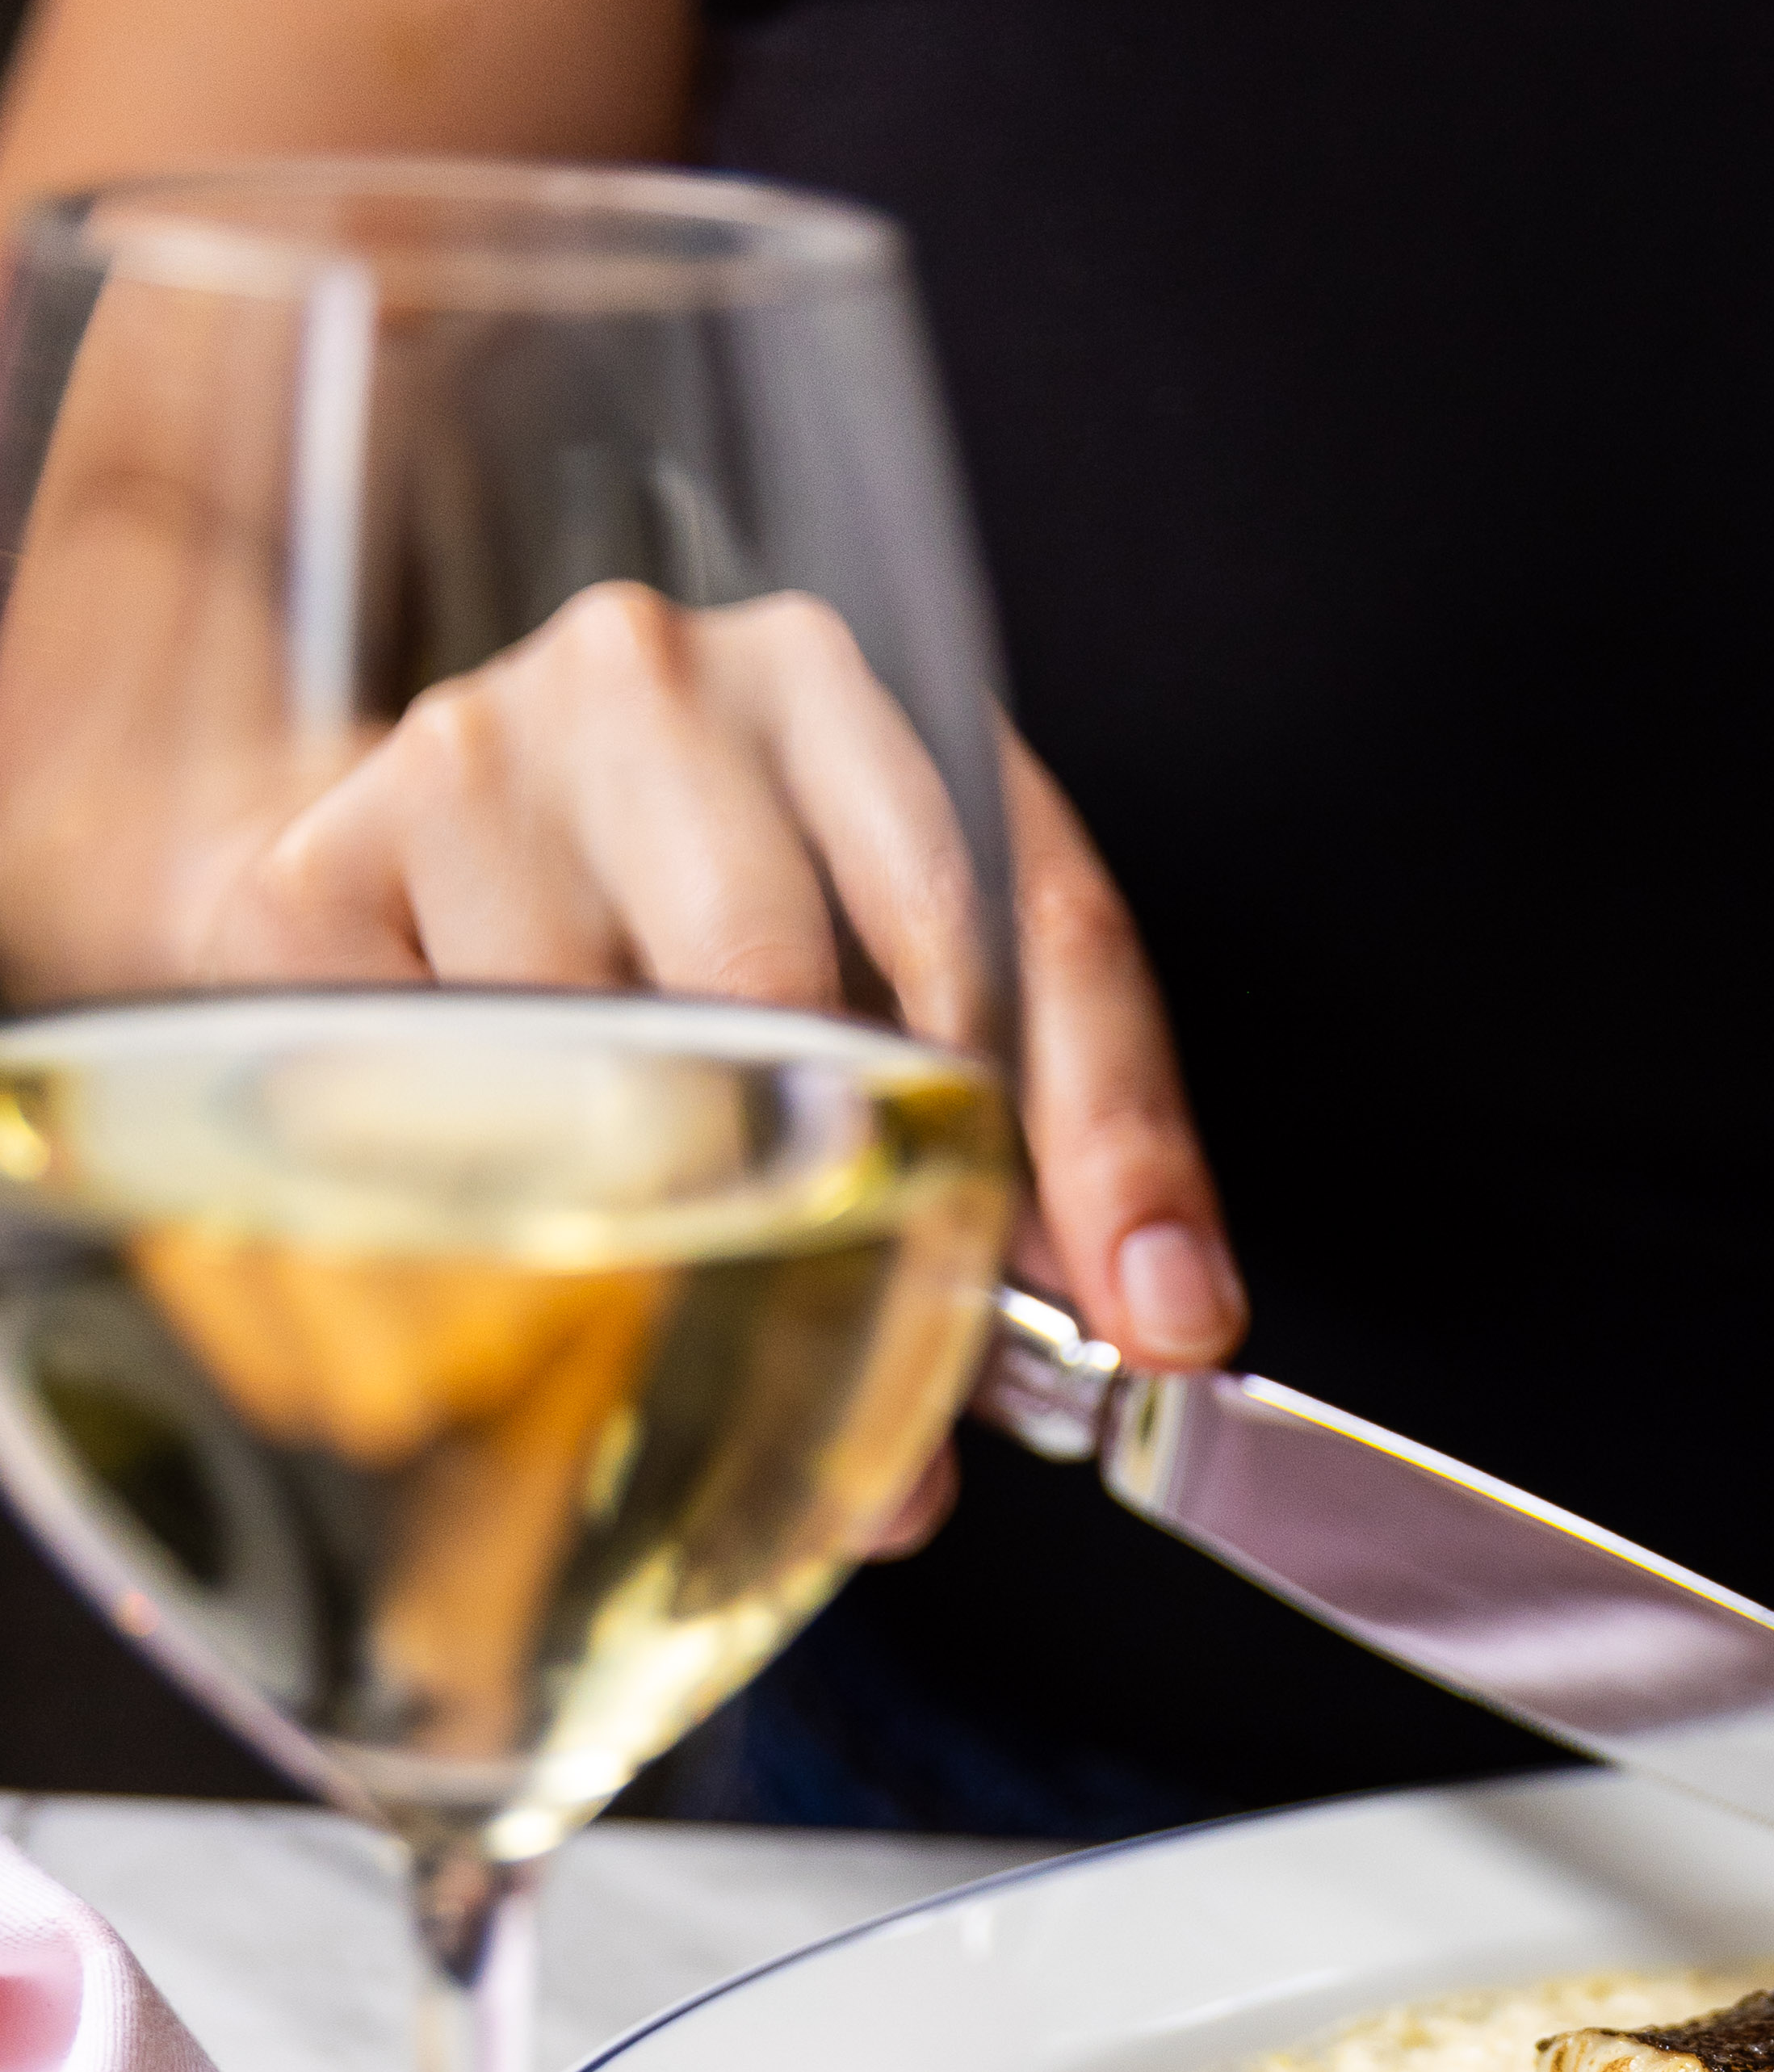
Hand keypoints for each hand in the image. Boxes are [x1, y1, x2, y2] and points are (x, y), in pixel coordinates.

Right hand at [191, 579, 1240, 1540]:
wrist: (434, 840)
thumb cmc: (701, 906)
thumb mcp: (927, 951)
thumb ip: (1073, 1116)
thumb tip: (1164, 1314)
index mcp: (837, 682)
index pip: (1010, 920)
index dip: (1085, 1145)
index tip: (1142, 1318)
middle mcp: (646, 682)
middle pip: (797, 1009)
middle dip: (861, 1229)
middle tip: (894, 1389)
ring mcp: (465, 766)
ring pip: (617, 1085)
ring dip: (685, 1258)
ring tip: (698, 1321)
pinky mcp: (310, 884)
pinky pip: (433, 1119)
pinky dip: (506, 1233)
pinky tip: (538, 1256)